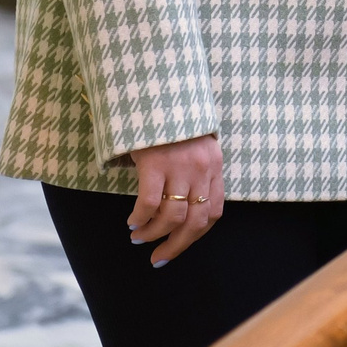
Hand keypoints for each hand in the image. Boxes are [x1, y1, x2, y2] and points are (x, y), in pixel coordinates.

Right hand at [127, 133, 222, 266]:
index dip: (196, 235)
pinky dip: (141, 218)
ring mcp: (179, 166)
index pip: (214, 212)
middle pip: (194, 222)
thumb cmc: (173, 120)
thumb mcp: (196, 145)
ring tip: (140, 238)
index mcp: (213, 167)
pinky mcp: (155, 162)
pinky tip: (132, 222)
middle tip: (159, 258)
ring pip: (172, 216)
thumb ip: (195, 171)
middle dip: (176, 245)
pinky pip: (150, 202)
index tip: (179, 246)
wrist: (159, 89)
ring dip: (154, 234)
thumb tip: (183, 203)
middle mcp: (201, 170)